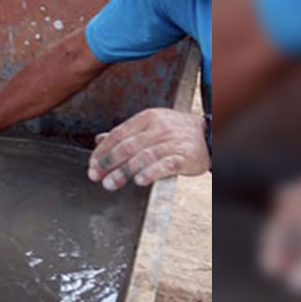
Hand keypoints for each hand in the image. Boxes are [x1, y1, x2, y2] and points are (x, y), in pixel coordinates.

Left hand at [88, 108, 208, 190]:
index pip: (119, 134)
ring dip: (123, 171)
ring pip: (144, 156)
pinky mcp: (185, 157)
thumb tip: (98, 140)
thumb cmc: (173, 131)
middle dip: (108, 162)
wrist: (208, 134)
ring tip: (110, 183)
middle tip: (96, 176)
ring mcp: (173, 142)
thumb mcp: (149, 125)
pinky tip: (139, 181)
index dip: (103, 151)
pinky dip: (151, 173)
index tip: (92, 165)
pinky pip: (166, 165)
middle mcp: (159, 128)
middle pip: (128, 146)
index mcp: (147, 118)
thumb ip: (125, 134)